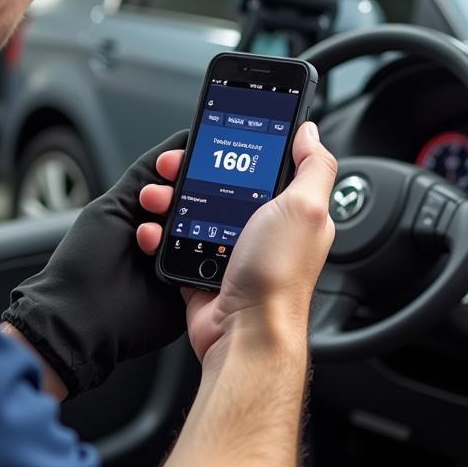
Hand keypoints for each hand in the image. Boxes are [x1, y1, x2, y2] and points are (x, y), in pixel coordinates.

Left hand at [3, 131, 188, 396]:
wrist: (80, 319)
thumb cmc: (84, 263)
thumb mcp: (114, 206)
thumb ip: (146, 173)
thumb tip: (181, 140)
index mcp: (152, 212)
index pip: (184, 180)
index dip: (189, 166)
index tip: (187, 158)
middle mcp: (171, 234)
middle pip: (203, 203)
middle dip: (190, 194)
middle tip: (165, 200)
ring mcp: (183, 261)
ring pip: (210, 231)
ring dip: (188, 226)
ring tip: (151, 235)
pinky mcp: (194, 288)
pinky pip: (214, 266)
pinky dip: (204, 255)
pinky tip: (178, 252)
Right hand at [138, 123, 336, 360]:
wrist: (245, 334)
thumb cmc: (278, 276)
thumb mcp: (305, 208)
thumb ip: (313, 166)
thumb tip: (308, 132)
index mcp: (290, 209)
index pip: (263, 164)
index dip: (235, 146)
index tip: (212, 135)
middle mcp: (264, 228)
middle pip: (220, 183)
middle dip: (190, 170)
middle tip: (172, 166)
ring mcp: (233, 250)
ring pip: (193, 210)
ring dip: (168, 198)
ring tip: (155, 197)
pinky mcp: (206, 270)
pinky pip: (177, 243)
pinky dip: (160, 234)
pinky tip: (153, 228)